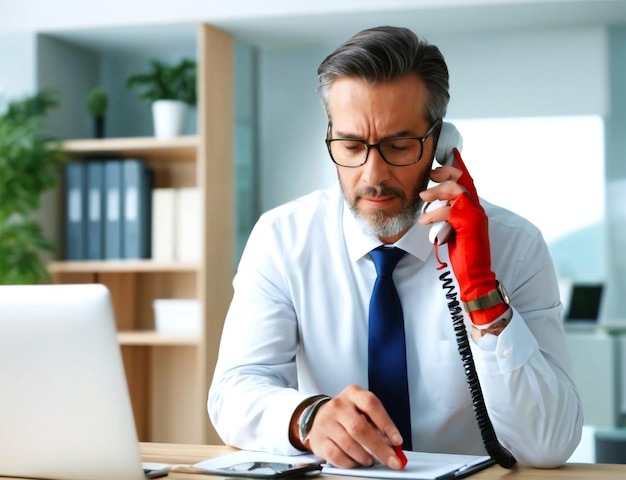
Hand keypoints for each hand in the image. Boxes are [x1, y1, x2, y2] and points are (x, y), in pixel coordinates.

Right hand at [305, 385, 405, 469]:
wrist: (320, 417)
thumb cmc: (347, 414)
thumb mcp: (362, 410)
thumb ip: (377, 424)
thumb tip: (392, 444)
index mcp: (354, 393)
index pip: (371, 405)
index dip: (386, 424)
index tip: (397, 440)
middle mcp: (339, 405)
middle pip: (360, 428)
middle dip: (379, 448)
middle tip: (391, 459)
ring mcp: (327, 422)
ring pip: (348, 444)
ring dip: (364, 457)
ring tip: (370, 460)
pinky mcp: (319, 439)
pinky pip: (337, 456)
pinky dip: (349, 463)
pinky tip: (354, 461)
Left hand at [419, 149, 506, 325]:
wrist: (474, 276)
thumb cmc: (463, 255)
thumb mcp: (453, 230)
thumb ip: (448, 216)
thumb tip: (433, 206)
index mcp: (473, 208)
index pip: (467, 181)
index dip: (456, 167)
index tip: (443, 158)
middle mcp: (477, 209)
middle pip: (464, 178)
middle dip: (446, 172)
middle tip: (430, 174)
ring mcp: (476, 216)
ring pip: (458, 190)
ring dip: (437, 190)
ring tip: (422, 196)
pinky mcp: (470, 226)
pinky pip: (451, 211)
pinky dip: (434, 214)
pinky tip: (424, 222)